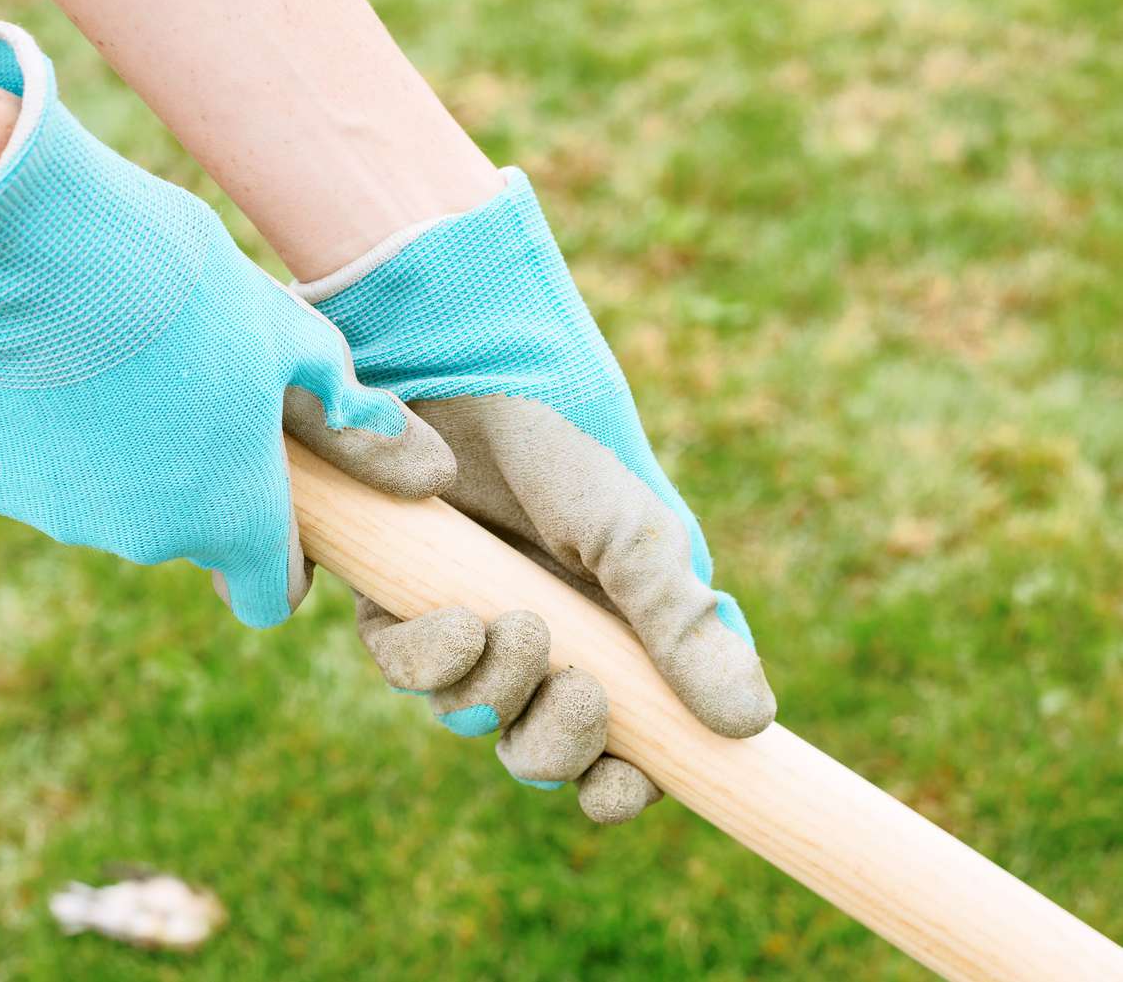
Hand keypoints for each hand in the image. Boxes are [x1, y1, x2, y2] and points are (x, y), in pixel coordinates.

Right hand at [0, 22, 452, 627]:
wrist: (27, 243)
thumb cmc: (177, 284)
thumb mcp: (280, 325)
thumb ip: (336, 386)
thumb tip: (382, 423)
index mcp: (235, 514)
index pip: (266, 595)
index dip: (275, 559)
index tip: (269, 504)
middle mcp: (150, 541)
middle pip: (183, 531)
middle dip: (192, 478)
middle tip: (186, 385)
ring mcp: (65, 517)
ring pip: (107, 497)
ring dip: (118, 451)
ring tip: (114, 356)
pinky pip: (37, 462)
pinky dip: (50, 425)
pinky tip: (48, 354)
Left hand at [295, 167, 774, 821]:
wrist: (470, 373)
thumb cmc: (570, 449)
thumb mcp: (636, 539)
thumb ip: (684, 628)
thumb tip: (752, 725)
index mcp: (622, 638)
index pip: (629, 752)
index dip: (624, 785)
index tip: (622, 783)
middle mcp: (550, 642)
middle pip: (546, 755)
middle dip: (558, 746)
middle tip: (576, 689)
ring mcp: (476, 625)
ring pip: (475, 721)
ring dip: (496, 693)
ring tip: (511, 622)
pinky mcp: (407, 603)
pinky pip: (411, 672)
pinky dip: (434, 659)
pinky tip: (458, 615)